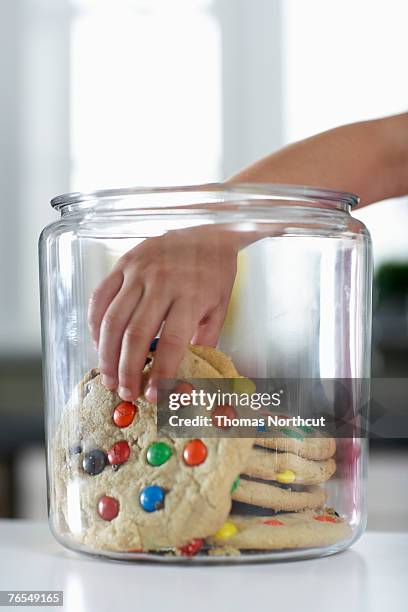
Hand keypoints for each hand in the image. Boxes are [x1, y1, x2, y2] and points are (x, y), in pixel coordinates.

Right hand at [88, 225, 238, 401]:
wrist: (208, 229)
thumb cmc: (214, 271)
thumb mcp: (219, 307)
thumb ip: (203, 340)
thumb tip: (187, 374)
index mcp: (191, 296)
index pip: (171, 342)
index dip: (160, 373)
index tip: (154, 396)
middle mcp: (162, 283)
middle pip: (136, 335)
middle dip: (127, 370)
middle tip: (125, 393)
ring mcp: (139, 271)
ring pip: (113, 319)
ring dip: (106, 354)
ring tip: (109, 377)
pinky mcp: (123, 263)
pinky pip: (100, 297)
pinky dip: (94, 324)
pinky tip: (98, 344)